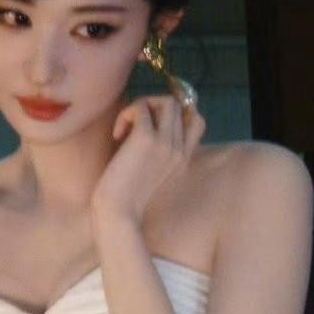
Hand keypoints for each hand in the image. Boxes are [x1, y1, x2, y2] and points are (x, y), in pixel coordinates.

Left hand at [91, 94, 205, 224]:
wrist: (117, 213)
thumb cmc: (125, 197)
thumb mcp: (149, 173)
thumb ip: (156, 152)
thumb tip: (144, 120)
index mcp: (183, 159)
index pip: (197, 120)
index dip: (176, 112)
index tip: (152, 122)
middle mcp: (179, 149)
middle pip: (178, 105)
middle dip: (153, 108)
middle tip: (133, 128)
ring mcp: (166, 143)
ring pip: (166, 100)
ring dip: (143, 106)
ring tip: (127, 128)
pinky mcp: (146, 138)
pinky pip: (140, 106)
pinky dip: (126, 114)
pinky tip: (116, 135)